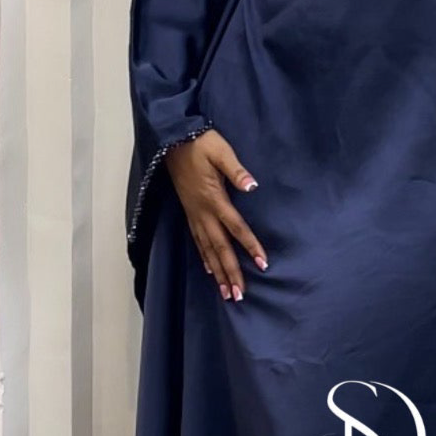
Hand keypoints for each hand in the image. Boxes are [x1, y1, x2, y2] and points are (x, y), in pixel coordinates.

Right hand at [164, 130, 267, 302]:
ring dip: (218, 272)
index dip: (249, 246)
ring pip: (207, 249)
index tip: (262, 263)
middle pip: (220, 247)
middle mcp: (203, 212)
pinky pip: (197, 240)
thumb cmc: (200, 143)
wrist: (172, 139)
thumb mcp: (221, 151)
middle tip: (239, 295)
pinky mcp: (189, 212)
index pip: (236, 227)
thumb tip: (252, 186)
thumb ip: (236, 171)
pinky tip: (210, 270)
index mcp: (214, 198)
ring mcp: (194, 214)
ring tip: (226, 293)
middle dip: (230, 272)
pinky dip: (204, 257)